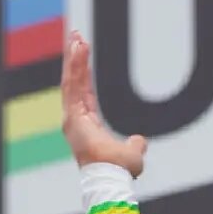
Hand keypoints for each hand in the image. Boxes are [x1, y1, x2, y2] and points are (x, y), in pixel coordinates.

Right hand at [60, 31, 146, 176]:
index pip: (84, 91)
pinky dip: (75, 66)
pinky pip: (73, 85)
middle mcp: (76, 119)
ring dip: (74, 58)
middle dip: (75, 59)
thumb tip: (140, 141)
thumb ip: (135, 144)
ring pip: (72, 80)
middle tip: (75, 36)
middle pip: (75, 82)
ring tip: (76, 37)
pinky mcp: (72, 114)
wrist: (112, 177)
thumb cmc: (119, 170)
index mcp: (87, 124)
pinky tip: (77, 49)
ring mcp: (72, 116)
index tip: (81, 54)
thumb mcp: (133, 154)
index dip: (83, 73)